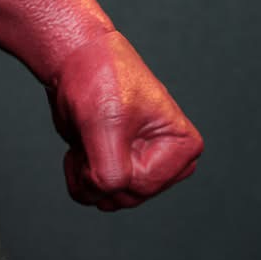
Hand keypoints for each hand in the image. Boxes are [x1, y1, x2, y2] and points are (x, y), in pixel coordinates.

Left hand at [47, 32, 202, 210]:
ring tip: (86, 137)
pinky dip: (79, 176)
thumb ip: (110, 168)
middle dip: (96, 173)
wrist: (77, 60)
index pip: (143, 184)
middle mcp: (168, 162)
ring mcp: (142, 166)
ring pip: (109, 199)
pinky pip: (96, 194)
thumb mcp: (104, 122)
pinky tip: (79, 149)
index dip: (110, 168)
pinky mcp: (119, 167)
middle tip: (88, 135)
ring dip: (85, 175)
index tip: (97, 136)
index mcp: (182, 147)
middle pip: (127, 197)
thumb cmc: (100, 78)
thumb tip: (107, 194)